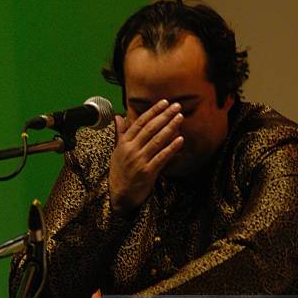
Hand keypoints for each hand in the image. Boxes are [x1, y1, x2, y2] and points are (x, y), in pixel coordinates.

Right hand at [109, 99, 183, 215]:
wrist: (119, 195)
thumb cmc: (119, 172)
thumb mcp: (117, 151)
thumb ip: (120, 133)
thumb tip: (118, 116)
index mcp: (124, 143)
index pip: (140, 123)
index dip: (153, 111)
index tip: (164, 102)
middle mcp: (131, 150)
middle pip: (150, 129)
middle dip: (164, 115)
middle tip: (176, 106)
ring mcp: (139, 161)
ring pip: (157, 140)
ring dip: (170, 127)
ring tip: (180, 117)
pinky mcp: (147, 172)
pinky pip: (161, 157)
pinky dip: (171, 148)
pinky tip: (180, 139)